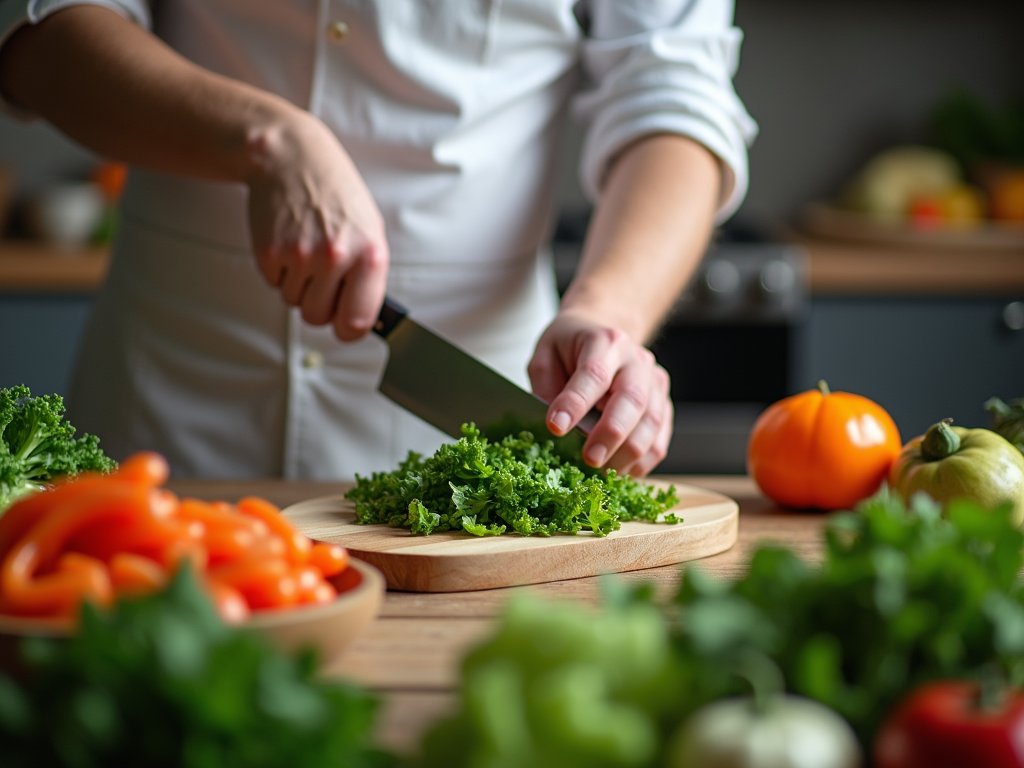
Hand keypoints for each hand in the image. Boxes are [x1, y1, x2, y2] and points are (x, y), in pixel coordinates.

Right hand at [245, 113, 388, 340]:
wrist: (293, 159)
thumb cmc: (335, 194)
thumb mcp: (369, 230)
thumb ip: (369, 276)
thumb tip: (365, 317)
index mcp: (370, 255)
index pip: (358, 321)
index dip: (349, 328)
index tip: (346, 324)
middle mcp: (336, 258)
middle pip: (318, 317)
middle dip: (319, 303)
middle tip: (322, 276)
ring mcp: (301, 256)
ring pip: (294, 302)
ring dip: (298, 284)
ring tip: (307, 250)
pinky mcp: (270, 253)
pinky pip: (274, 284)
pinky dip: (279, 271)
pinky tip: (289, 242)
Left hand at [528, 311, 672, 476]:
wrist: (605, 333)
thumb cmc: (570, 347)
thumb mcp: (546, 355)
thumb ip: (546, 387)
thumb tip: (554, 425)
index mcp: (604, 342)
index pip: (593, 374)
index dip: (575, 403)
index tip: (556, 427)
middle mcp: (636, 360)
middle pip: (632, 400)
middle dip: (610, 434)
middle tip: (589, 459)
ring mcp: (655, 382)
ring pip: (652, 423)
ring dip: (628, 454)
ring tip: (602, 472)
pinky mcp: (664, 404)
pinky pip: (660, 439)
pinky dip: (642, 461)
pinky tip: (620, 471)